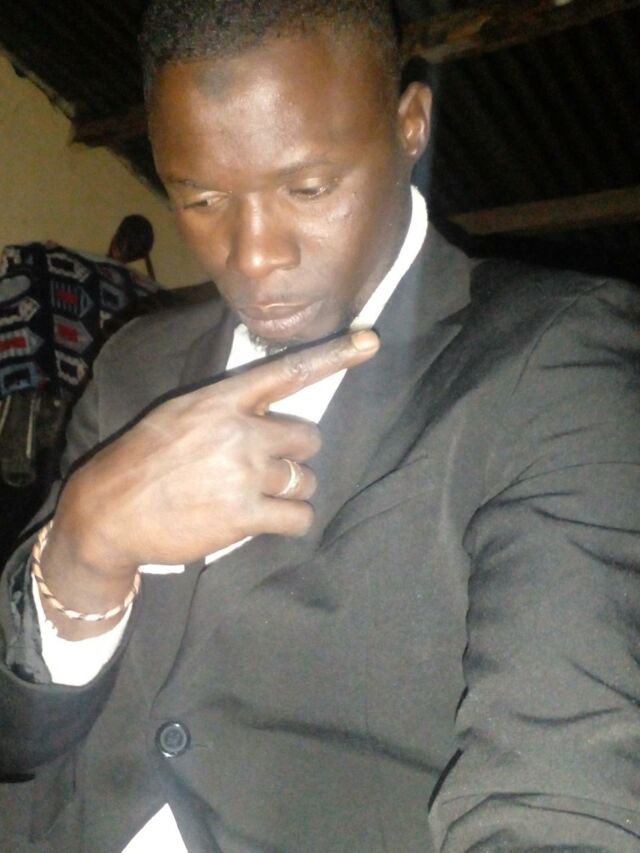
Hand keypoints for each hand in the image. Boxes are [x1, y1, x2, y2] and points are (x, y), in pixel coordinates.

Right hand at [40, 330, 378, 634]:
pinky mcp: (245, 515)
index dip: (334, 355)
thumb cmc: (144, 460)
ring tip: (259, 496)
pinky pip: (299, 516)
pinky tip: (269, 520)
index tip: (370, 341)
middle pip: (308, 437)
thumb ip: (226, 409)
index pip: (287, 371)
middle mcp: (239, 431)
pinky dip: (291, 520)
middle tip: (267, 467)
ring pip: (306, 479)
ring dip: (291, 490)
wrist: (109, 511)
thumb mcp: (180, 414)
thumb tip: (268, 413)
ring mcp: (244, 473)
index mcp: (221, 399)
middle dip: (295, 454)